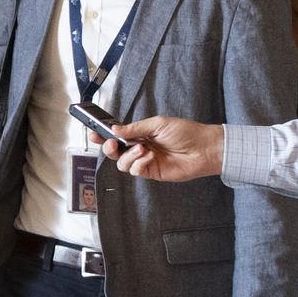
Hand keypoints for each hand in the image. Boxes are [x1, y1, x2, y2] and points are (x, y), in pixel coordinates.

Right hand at [105, 117, 225, 181]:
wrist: (203, 149)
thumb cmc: (186, 133)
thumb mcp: (158, 124)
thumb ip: (135, 128)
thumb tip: (115, 130)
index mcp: (140, 133)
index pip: (117, 135)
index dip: (104, 135)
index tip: (94, 133)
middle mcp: (140, 147)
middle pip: (115, 151)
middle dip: (109, 147)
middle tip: (111, 143)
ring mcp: (144, 161)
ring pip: (122, 163)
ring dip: (128, 156)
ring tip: (142, 149)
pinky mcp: (151, 172)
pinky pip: (135, 171)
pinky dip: (140, 163)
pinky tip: (151, 157)